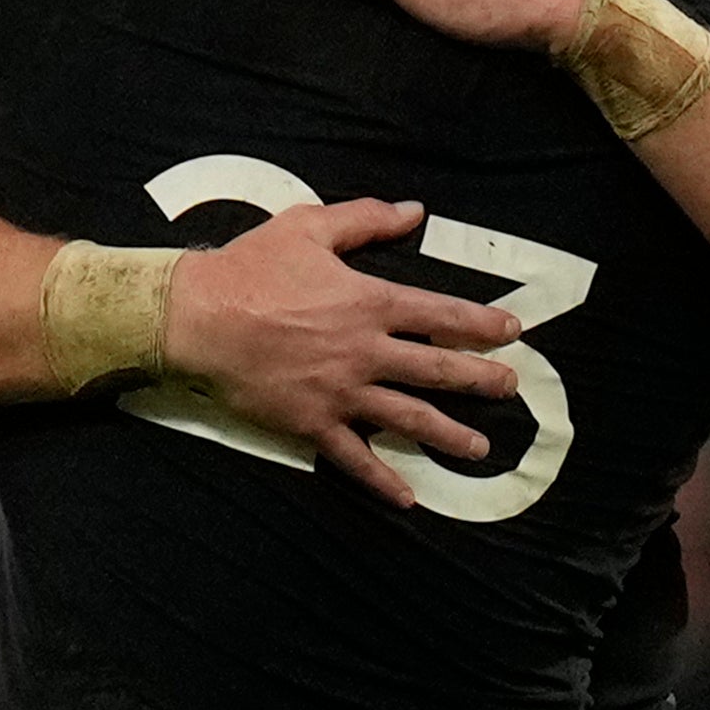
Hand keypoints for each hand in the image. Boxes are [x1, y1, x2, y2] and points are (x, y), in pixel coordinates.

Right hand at [159, 196, 519, 510]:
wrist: (197, 317)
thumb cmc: (250, 268)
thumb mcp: (308, 227)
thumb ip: (366, 219)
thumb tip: (414, 210)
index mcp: (369, 302)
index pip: (441, 315)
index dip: (482, 324)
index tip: (513, 333)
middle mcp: (365, 351)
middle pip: (438, 369)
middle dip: (481, 380)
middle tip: (511, 389)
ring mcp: (342, 392)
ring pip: (410, 418)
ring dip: (450, 435)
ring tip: (480, 449)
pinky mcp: (314, 423)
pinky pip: (355, 459)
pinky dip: (383, 481)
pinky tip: (410, 500)